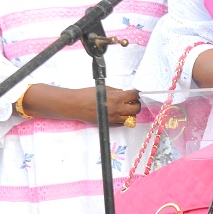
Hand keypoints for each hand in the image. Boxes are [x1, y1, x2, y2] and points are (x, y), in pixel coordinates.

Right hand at [22, 84, 142, 124]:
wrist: (76, 106)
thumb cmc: (87, 95)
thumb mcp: (104, 89)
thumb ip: (116, 91)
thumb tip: (125, 93)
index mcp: (116, 99)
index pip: (133, 96)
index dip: (136, 93)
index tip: (135, 92)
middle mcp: (117, 110)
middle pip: (136, 109)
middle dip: (136, 103)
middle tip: (133, 100)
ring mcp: (113, 119)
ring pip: (131, 118)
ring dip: (131, 113)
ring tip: (127, 107)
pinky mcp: (109, 125)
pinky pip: (122, 124)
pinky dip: (124, 119)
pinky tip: (120, 113)